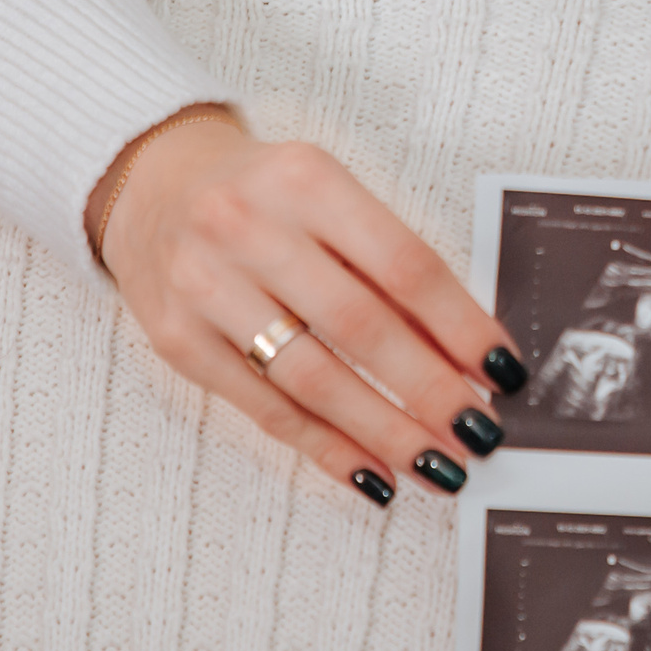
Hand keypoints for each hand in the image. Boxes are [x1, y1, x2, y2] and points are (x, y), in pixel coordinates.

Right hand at [88, 106, 524, 501]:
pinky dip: (324, 446)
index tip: (501, 369)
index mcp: (306, 180)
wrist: (150, 182)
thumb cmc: (259, 193)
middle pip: (361, 326)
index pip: (403, 264)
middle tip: (478, 431)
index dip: (459, 324)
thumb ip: (386, 258)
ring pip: (313, 379)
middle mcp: (250, 228)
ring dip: (384, 430)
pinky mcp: (178, 341)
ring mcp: (207, 287)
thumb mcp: (327, 194)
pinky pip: (265, 409)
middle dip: (430, 389)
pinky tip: (369, 470)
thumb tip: (463, 346)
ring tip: (435, 462)